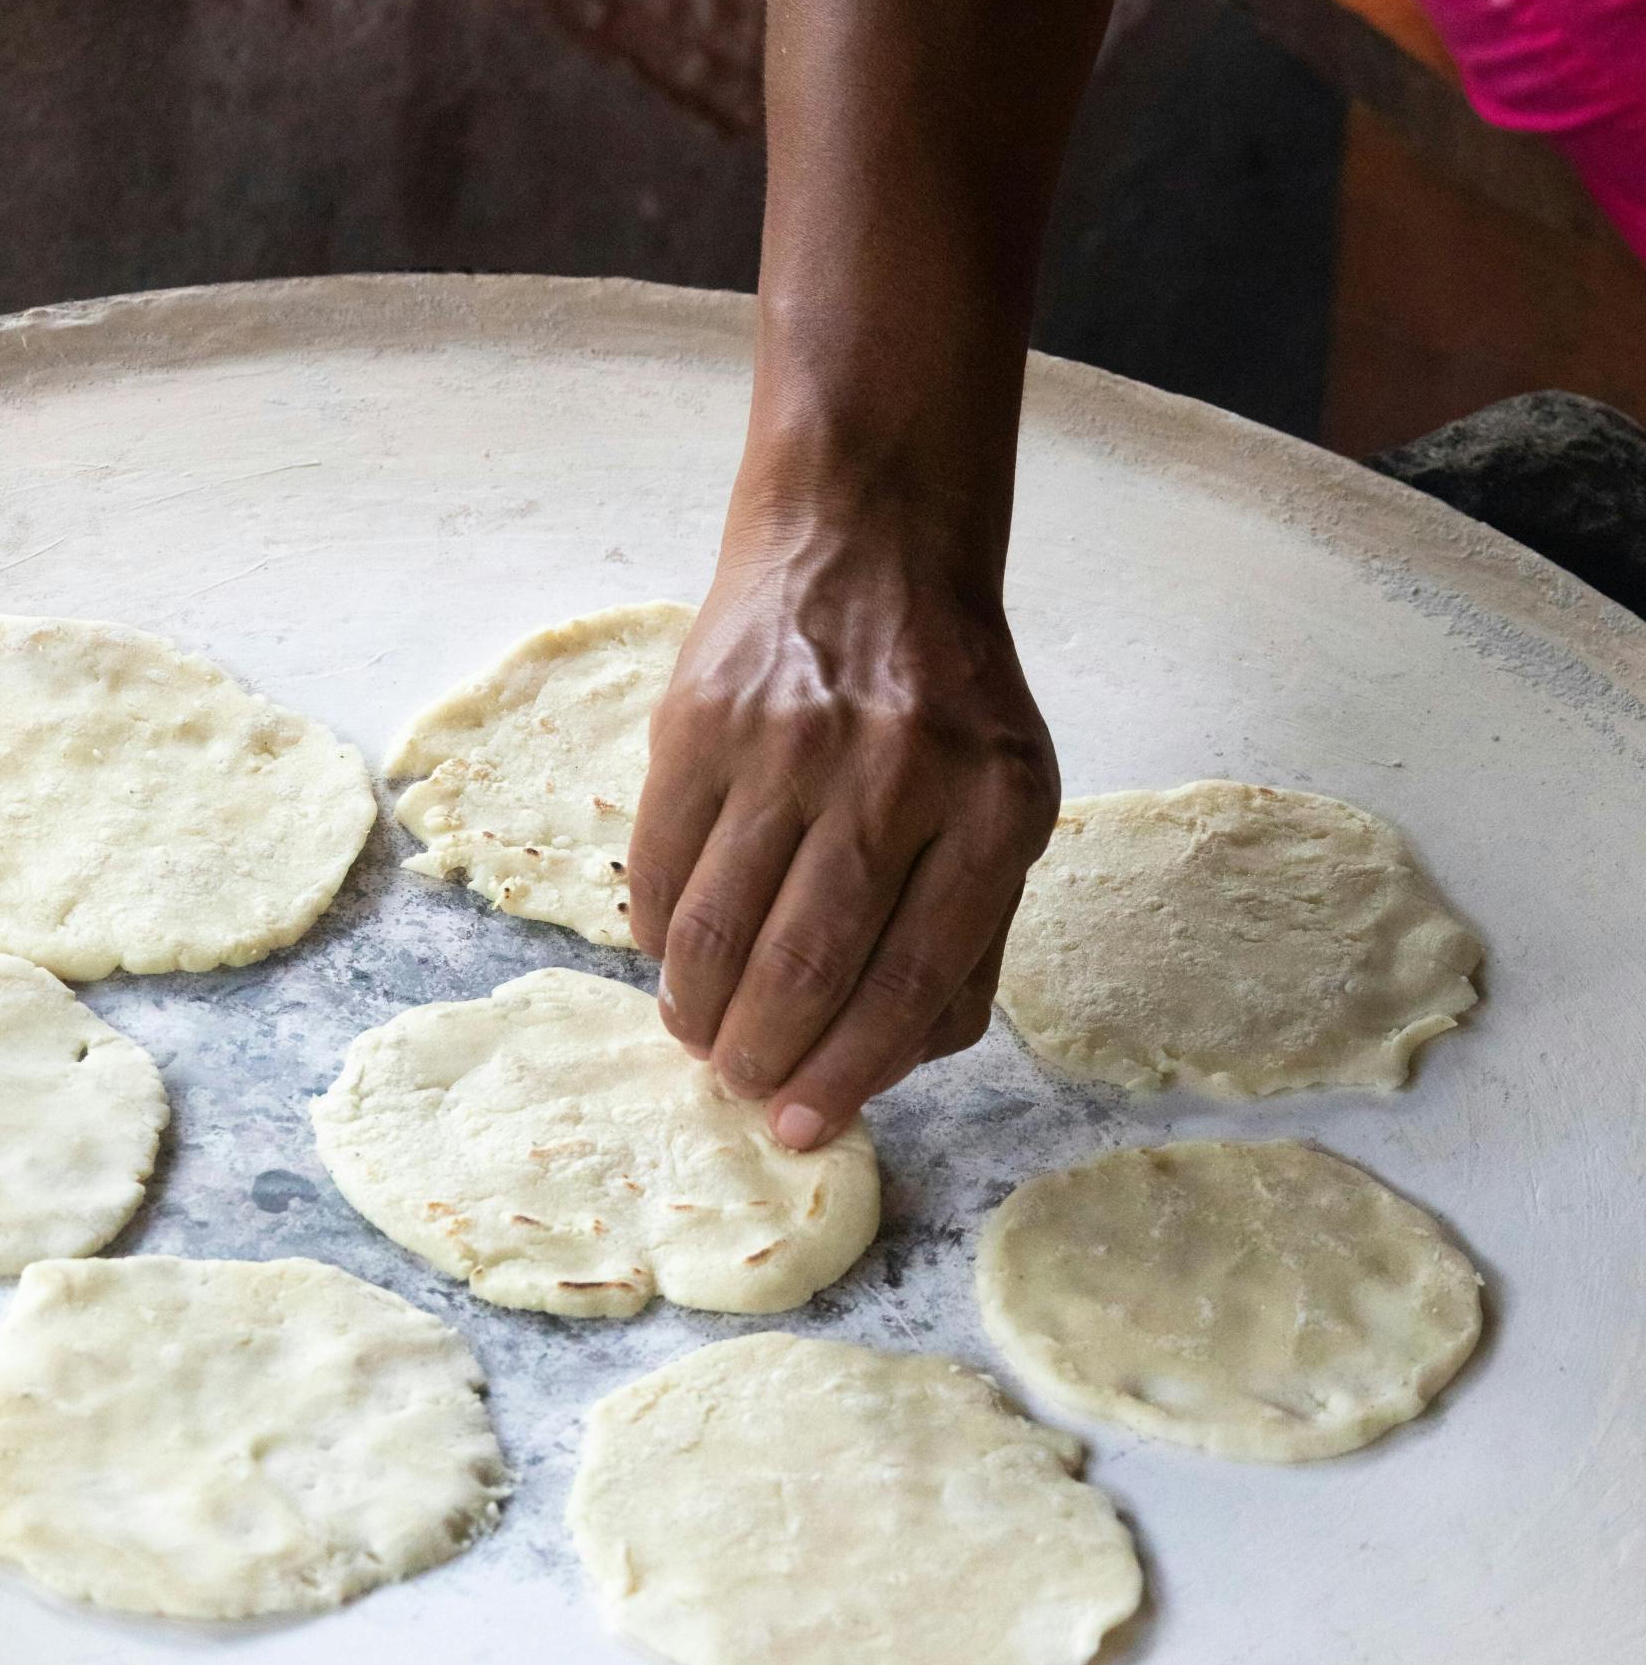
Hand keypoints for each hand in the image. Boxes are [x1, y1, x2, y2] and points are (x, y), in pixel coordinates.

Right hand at [627, 466, 1057, 1148]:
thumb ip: (970, 934)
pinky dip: (656, 931)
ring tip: (698, 1034)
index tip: (805, 1126)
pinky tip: (669, 954)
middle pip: (806, 966)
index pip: (911, 982)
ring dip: (698, 1008)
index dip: (851, 1073)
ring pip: (719, 927)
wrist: (870, 538)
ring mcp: (791, 745)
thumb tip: (889, 1063)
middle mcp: (895, 777)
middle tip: (740, 1086)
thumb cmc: (947, 698)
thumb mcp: (1008, 801)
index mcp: (993, 810)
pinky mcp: (703, 720)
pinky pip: (660, 862)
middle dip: (762, 1056)